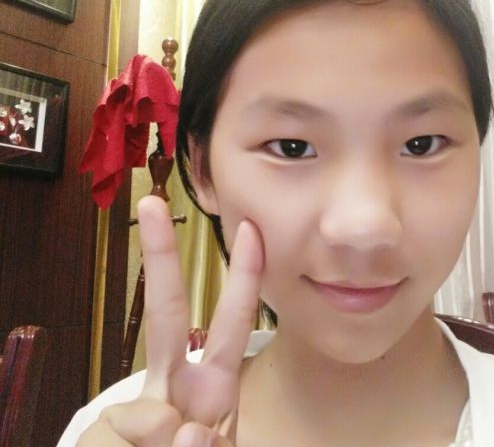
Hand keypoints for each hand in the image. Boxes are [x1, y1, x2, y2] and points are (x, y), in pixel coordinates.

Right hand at [78, 195, 264, 445]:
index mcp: (212, 384)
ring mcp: (145, 413)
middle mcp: (176, 387)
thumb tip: (182, 427)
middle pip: (165, 312)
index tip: (251, 229)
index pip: (228, 320)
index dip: (243, 275)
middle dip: (161, 258)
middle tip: (151, 203)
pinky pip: (129, 437)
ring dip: (159, 444)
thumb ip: (206, 441)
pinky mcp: (110, 434)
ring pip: (138, 411)